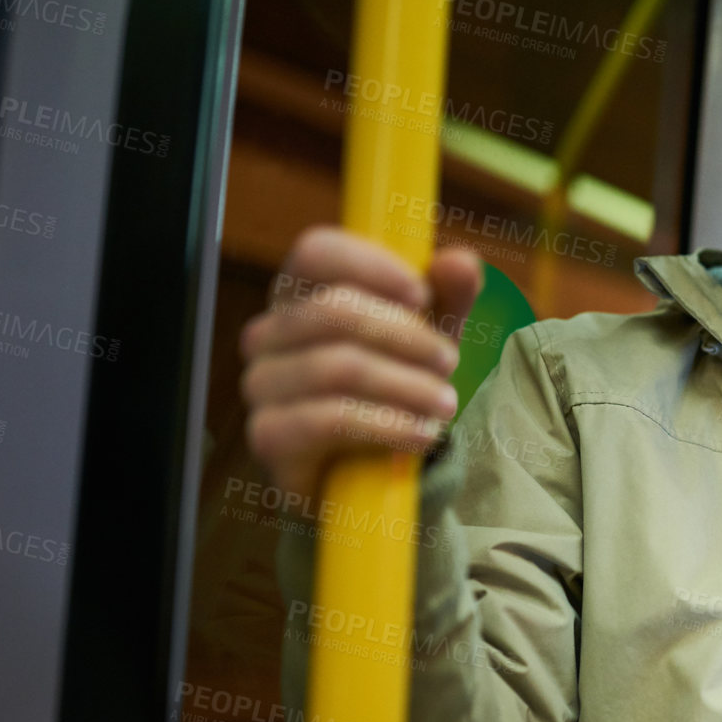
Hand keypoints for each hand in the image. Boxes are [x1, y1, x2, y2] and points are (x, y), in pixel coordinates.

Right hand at [240, 226, 484, 499]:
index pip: (316, 251)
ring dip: (406, 384)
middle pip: (334, 310)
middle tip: (449, 362)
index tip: (422, 294)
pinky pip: (327, 418)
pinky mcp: (268, 434)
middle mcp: (269, 332)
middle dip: (406, 336)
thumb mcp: (430, 337)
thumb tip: (459, 261)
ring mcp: (262, 383)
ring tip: (445, 404)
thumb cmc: (395, 386)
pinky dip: (386, 424)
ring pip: (337, 365)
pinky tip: (421, 434)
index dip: (371, 266)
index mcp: (301, 292)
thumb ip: (448, 296)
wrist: (371, 470)